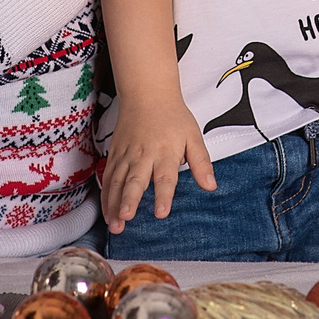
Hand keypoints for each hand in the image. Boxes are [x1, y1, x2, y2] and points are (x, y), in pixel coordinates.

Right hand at [101, 92, 214, 228]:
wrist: (147, 93)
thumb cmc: (173, 117)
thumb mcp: (193, 136)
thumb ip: (201, 163)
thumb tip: (211, 186)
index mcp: (165, 152)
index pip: (165, 177)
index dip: (163, 195)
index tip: (161, 212)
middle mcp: (143, 155)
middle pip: (135, 180)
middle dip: (129, 199)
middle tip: (126, 217)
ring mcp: (126, 155)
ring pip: (117, 182)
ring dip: (114, 204)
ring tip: (115, 225)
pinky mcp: (115, 155)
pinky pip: (108, 178)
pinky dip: (106, 196)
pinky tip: (108, 213)